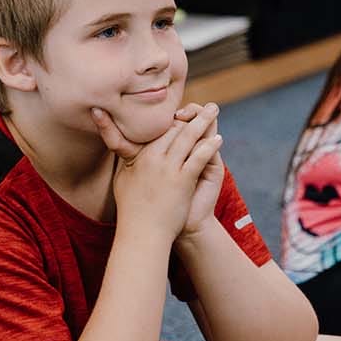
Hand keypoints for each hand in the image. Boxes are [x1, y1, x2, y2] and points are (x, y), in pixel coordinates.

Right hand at [92, 103, 221, 241]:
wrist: (144, 233)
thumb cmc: (132, 209)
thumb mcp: (122, 179)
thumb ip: (127, 160)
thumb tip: (127, 147)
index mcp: (140, 155)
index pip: (159, 129)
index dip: (173, 120)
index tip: (183, 113)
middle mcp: (153, 157)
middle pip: (175, 128)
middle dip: (192, 116)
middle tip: (207, 107)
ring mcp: (168, 168)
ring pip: (188, 137)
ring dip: (204, 122)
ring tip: (214, 112)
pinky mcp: (182, 179)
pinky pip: (199, 156)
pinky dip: (209, 145)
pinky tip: (218, 139)